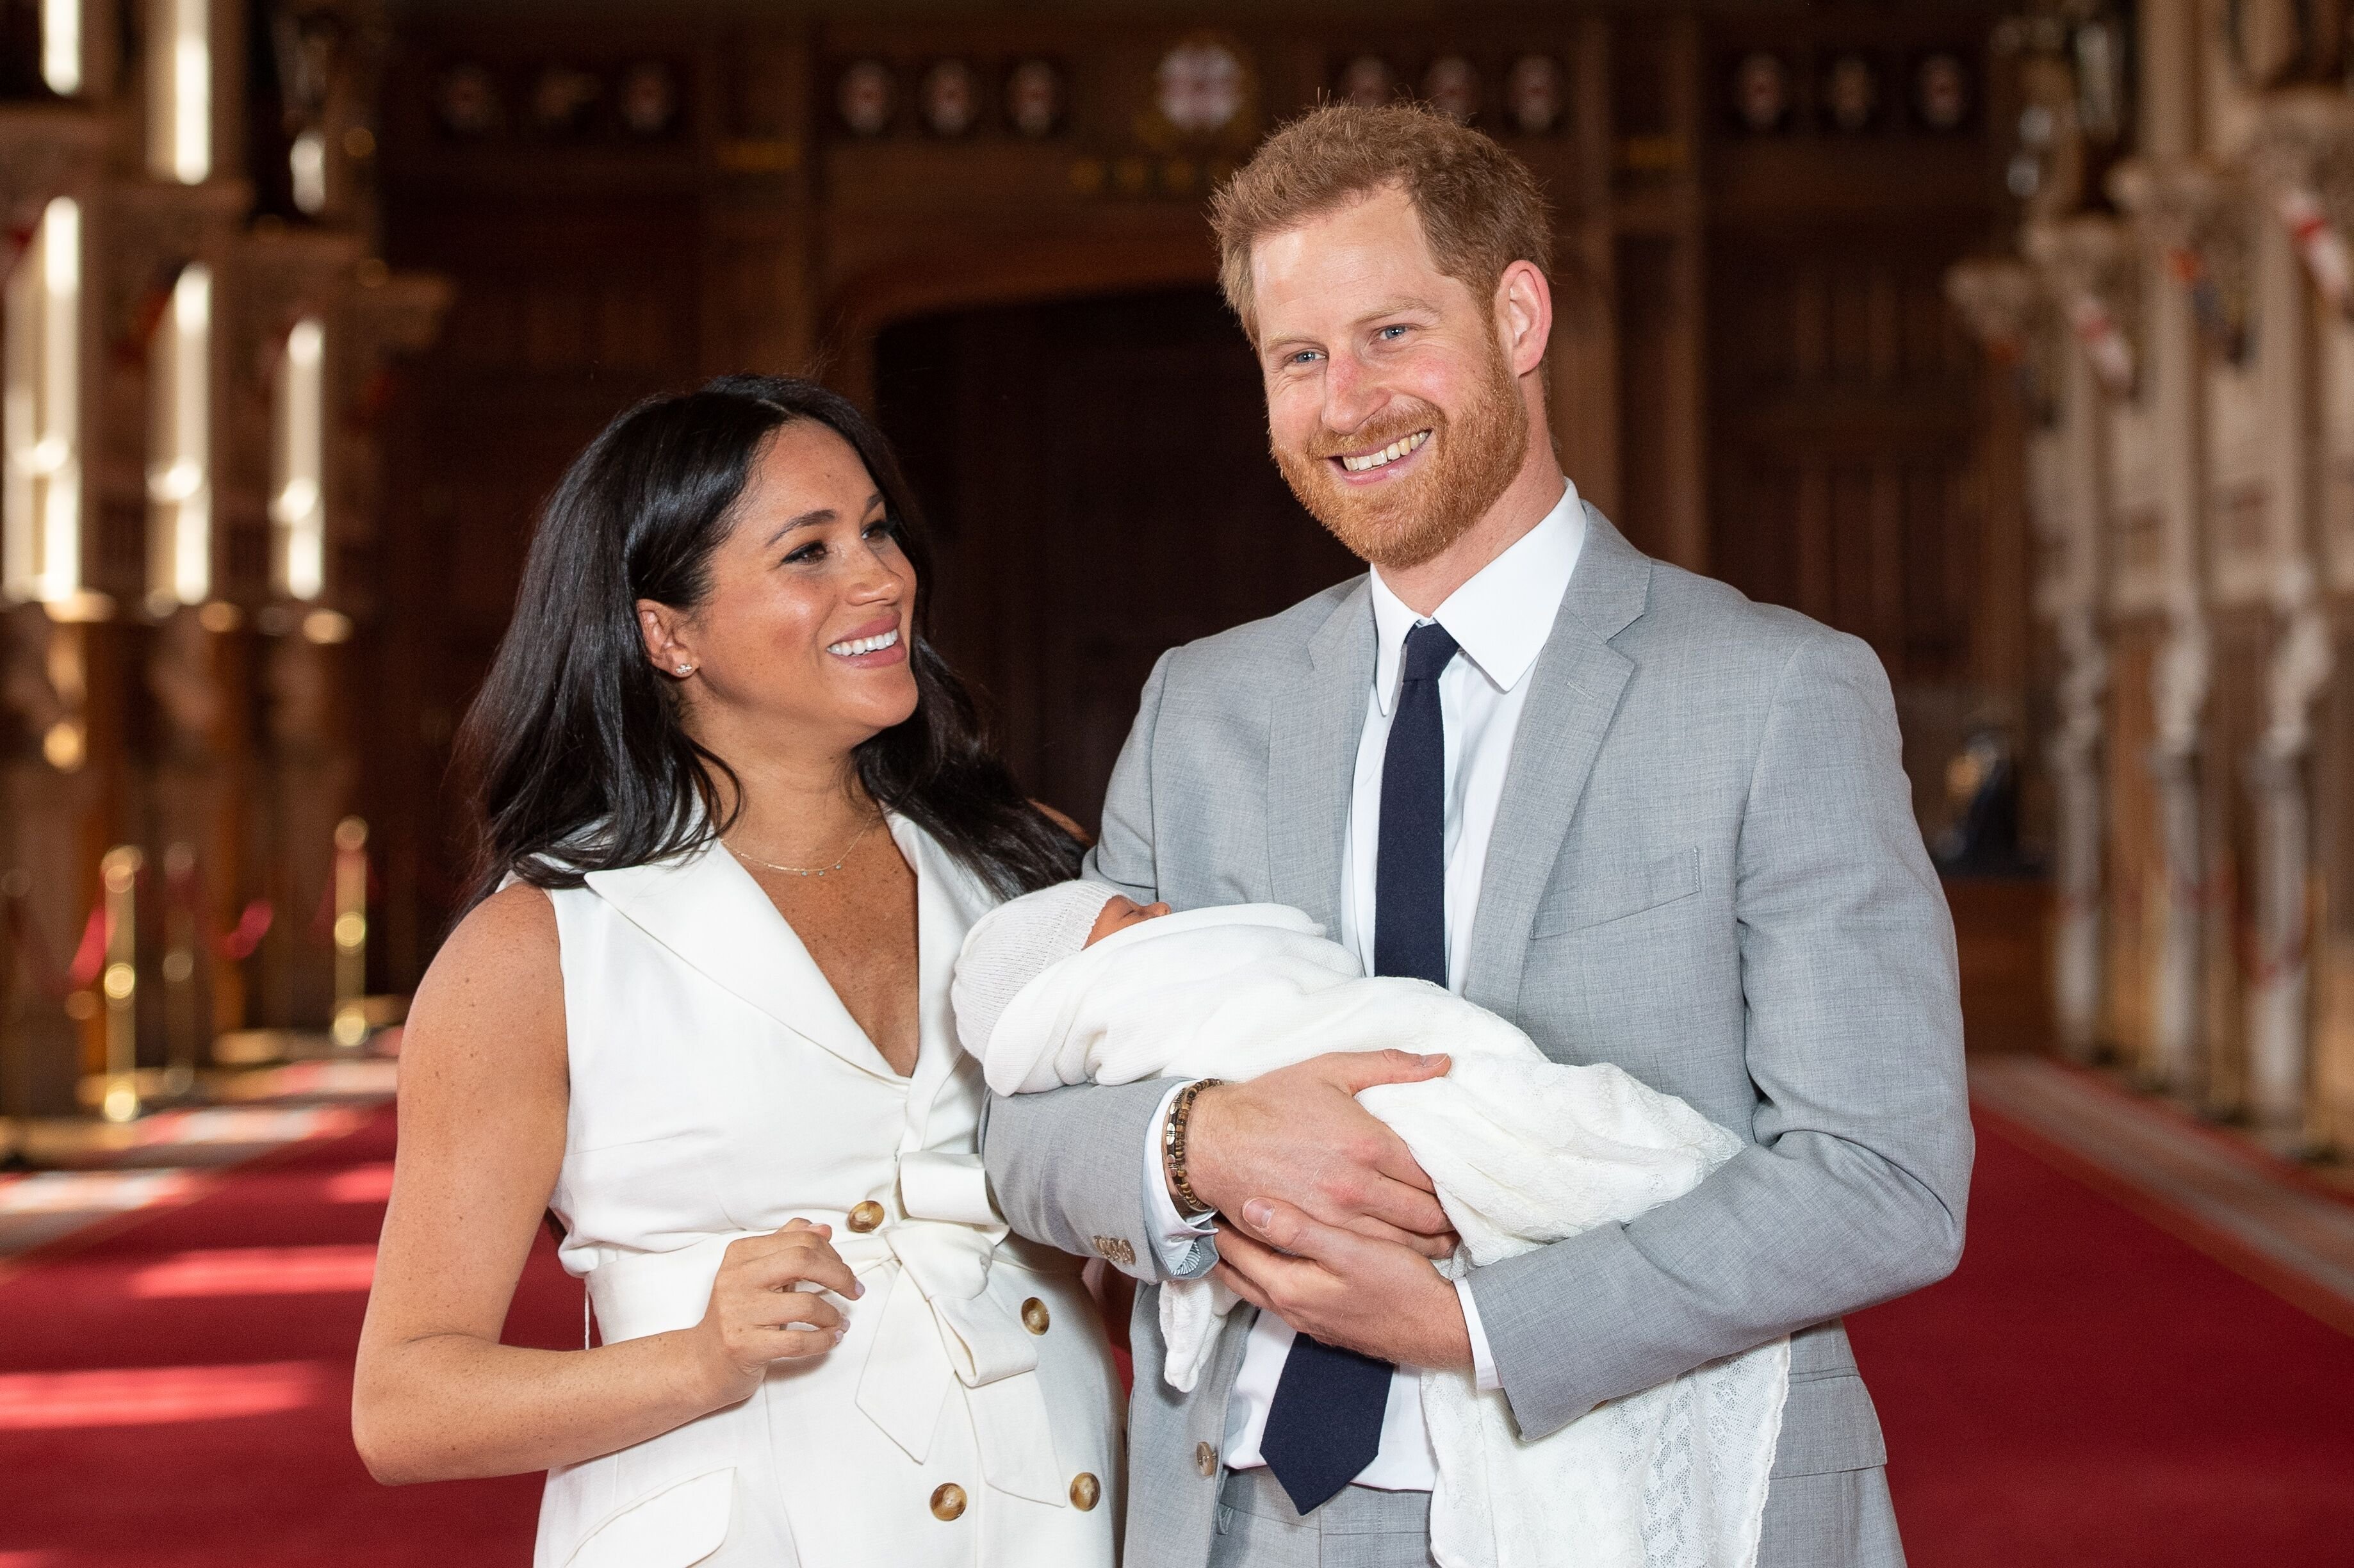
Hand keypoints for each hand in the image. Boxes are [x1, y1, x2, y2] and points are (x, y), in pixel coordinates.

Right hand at [689, 1219, 862, 1406]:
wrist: (705, 1361)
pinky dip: (823, 1340)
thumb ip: (787, 1247)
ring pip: (805, 1304)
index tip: (844, 1270)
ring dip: (832, 1315)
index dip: (832, 1254)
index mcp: (741, 1254)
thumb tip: (822, 1229)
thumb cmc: (738, 1315)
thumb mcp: (758, 1273)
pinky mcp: (745, 1346)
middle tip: (853, 1290)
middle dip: (839, 1275)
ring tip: (839, 1321)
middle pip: (803, 1260)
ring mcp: (739, 1313)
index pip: (800, 1240)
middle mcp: (737, 1278)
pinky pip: (798, 1341)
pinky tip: (831, 1338)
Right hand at [1184, 1051, 1457, 1257]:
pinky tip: (1403, 1253)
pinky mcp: (1315, 1238)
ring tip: (1444, 1241)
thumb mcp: (1330, 1069)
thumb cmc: (1270, 1102)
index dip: (1455, 1184)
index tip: (1465, 1184)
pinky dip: (1393, 1257)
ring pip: (1403, 1244)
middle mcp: (1357, 1186)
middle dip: (1450, 1220)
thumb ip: (1391, 1066)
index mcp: (1368, 1142)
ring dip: (1430, 1245)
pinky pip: (1367, 1255)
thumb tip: (1443, 1063)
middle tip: (1461, 1218)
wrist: (1211, 1141)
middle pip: (1426, 1215)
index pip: (1433, 1174)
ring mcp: (1336, 1218)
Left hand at [1213, 1197, 1471, 1369]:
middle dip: (1221, 1245)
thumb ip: (1299, 1230)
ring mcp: (1308, 1318)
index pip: (1236, 1253)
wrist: (1439, 1331)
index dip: (1217, 1224)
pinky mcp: (1326, 1320)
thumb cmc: (1399, 1286)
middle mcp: (1291, 1308)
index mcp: (1289, 1289)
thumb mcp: (1350, 1250)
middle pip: (1240, 1273)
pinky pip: (1281, 1292)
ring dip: (1243, 1259)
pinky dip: (1267, 1271)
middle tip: (1205, 1212)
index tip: (1201, 1196)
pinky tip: (1277, 1256)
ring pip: (1259, 1285)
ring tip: (1232, 1230)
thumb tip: (1250, 1207)